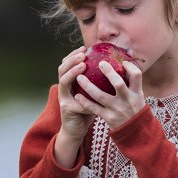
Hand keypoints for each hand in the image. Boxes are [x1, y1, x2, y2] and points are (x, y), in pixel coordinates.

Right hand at [54, 47, 94, 165]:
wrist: (77, 130)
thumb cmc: (88, 110)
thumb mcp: (92, 93)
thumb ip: (97, 82)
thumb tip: (115, 68)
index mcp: (70, 82)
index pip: (67, 63)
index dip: (73, 54)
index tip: (84, 48)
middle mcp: (64, 88)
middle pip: (61, 68)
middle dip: (71, 59)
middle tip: (82, 54)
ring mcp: (63, 98)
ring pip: (63, 81)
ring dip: (72, 72)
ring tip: (82, 66)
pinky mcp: (66, 109)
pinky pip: (73, 101)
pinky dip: (81, 98)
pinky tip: (87, 92)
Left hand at [74, 58, 145, 129]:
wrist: (135, 132)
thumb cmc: (134, 109)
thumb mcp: (138, 96)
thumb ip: (131, 82)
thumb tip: (125, 62)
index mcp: (137, 92)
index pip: (137, 75)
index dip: (130, 66)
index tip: (123, 61)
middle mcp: (127, 100)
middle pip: (118, 83)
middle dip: (109, 72)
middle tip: (100, 63)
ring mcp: (117, 109)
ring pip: (101, 96)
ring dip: (88, 86)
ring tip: (79, 77)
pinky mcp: (108, 118)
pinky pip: (94, 108)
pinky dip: (85, 102)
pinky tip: (77, 95)